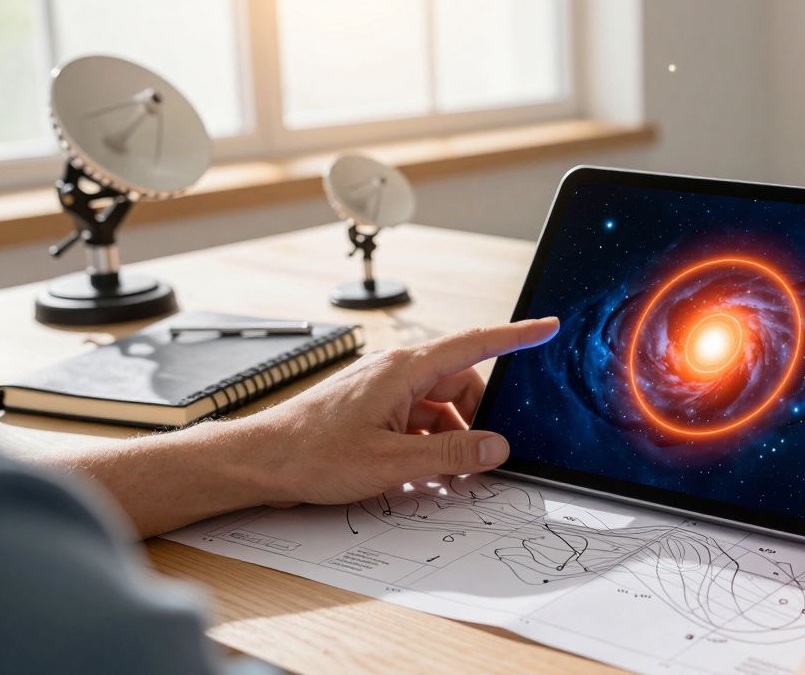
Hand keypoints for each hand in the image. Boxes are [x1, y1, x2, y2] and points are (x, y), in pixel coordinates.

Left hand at [228, 317, 559, 506]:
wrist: (258, 461)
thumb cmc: (310, 454)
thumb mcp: (391, 463)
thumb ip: (451, 455)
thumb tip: (496, 447)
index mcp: (404, 369)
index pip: (475, 344)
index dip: (516, 337)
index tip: (547, 326)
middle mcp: (396, 372)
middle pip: (461, 386)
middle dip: (475, 422)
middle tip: (474, 462)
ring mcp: (383, 390)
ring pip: (440, 408)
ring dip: (449, 440)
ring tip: (437, 479)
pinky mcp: (373, 410)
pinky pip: (417, 421)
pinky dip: (426, 446)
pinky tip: (418, 476)